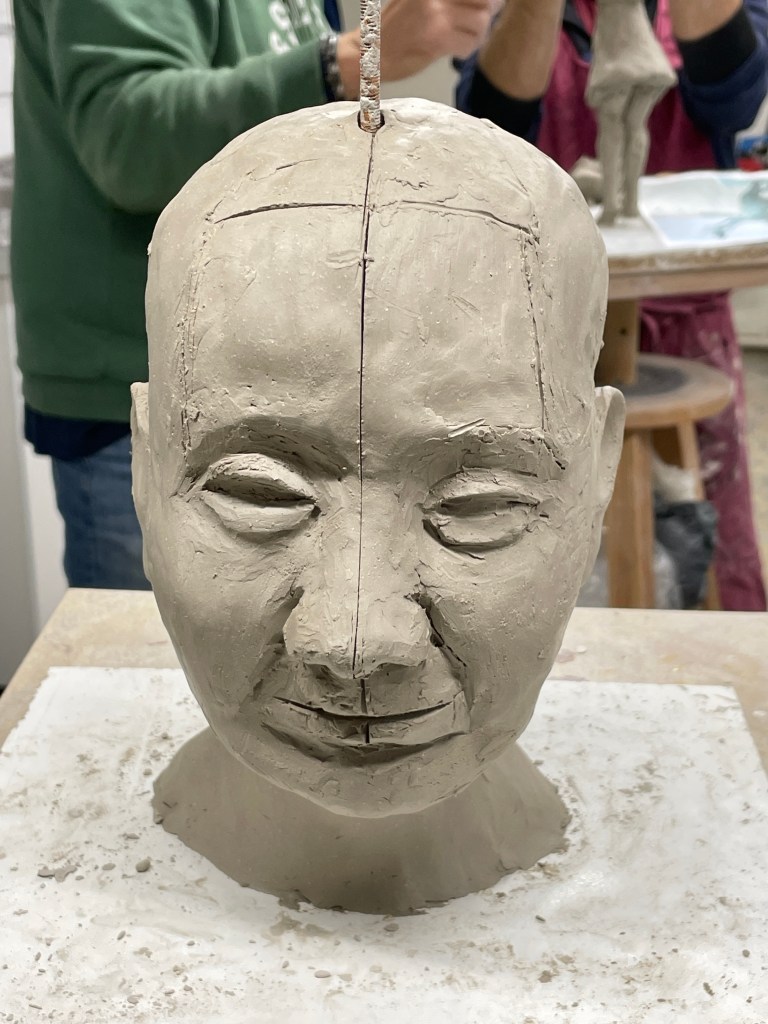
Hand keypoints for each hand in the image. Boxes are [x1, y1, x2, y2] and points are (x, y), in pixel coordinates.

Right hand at [338, 0, 493, 96]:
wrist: (369, 53)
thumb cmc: (394, 29)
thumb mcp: (418, 1)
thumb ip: (447, 0)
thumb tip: (487, 0)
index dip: (485, 0)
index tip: (484, 7)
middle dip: (484, 14)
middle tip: (474, 25)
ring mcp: (436, 14)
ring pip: (480, 21)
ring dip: (476, 35)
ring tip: (462, 39)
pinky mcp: (437, 38)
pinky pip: (470, 43)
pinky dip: (467, 49)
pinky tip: (455, 50)